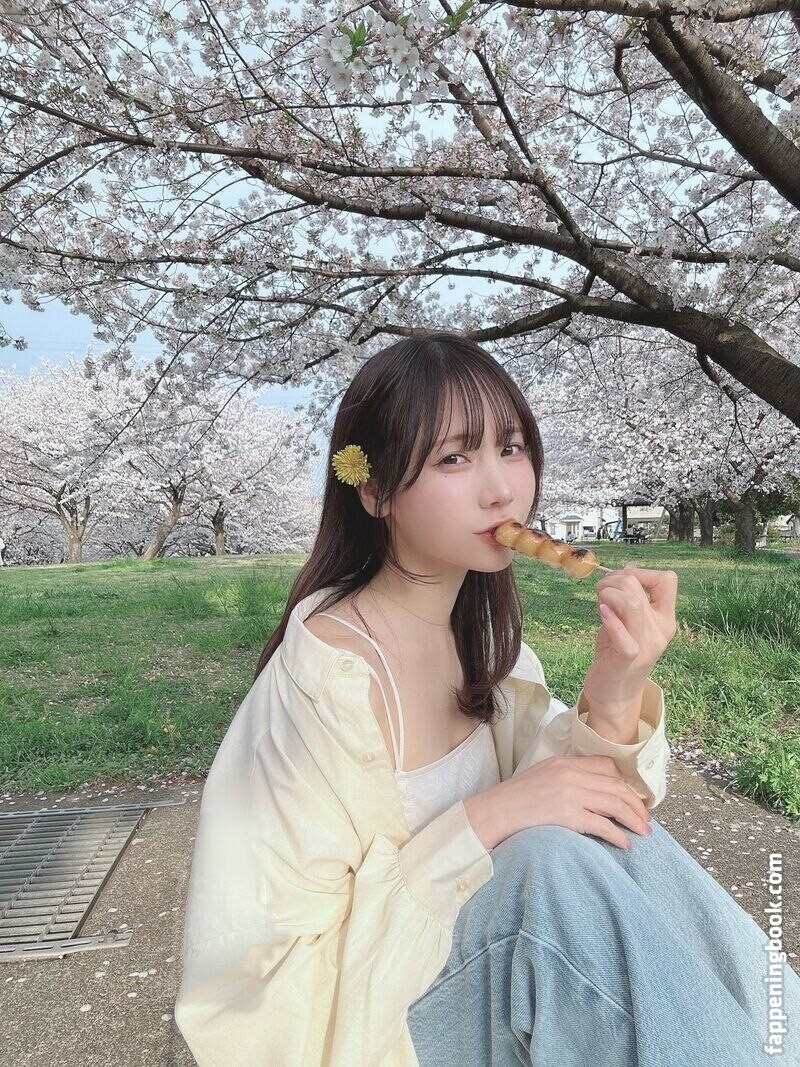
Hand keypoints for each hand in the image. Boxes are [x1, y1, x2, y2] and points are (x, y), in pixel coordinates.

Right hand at [465, 754, 652, 850]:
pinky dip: (618, 835)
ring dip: (634, 819)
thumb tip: (592, 792)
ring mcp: (570, 793)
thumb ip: (566, 777)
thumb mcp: (543, 776)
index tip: (633, 797)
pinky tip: (625, 844)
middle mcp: (570, 774)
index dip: (625, 783)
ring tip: (643, 832)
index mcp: (564, 762)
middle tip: (646, 819)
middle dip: (636, 804)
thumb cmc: (515, 798)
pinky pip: (603, 825)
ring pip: (615, 804)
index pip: (606, 766)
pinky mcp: (568, 814)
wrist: (494, 811)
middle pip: (616, 786)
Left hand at [583, 563, 677, 718]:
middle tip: (600, 592)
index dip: (641, 572)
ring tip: (600, 603)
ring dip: (608, 594)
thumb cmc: (617, 654)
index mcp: (664, 618)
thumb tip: (629, 568)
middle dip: (613, 581)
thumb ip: (629, 597)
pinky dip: (609, 620)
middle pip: (638, 587)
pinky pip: (623, 635)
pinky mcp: (628, 658)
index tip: (622, 581)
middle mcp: (660, 629)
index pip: (668, 580)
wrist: (615, 694)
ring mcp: (646, 644)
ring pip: (631, 603)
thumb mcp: (626, 621)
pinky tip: (601, 614)